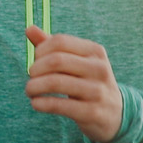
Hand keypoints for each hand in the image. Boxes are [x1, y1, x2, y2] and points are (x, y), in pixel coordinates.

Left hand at [25, 26, 122, 142]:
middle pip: (56, 61)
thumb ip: (53, 46)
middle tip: (31, 76)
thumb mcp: (76, 61)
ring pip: (55, 82)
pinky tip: (36, 103)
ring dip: (34, 86)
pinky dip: (41, 103)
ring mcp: (97, 91)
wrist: (113, 113)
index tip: (35, 60)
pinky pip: (59, 105)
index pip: (60, 41)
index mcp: (95, 51)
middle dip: (35, 68)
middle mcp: (99, 68)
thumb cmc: (87, 81)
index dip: (40, 50)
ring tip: (30, 90)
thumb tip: (29, 28)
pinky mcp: (92, 112)